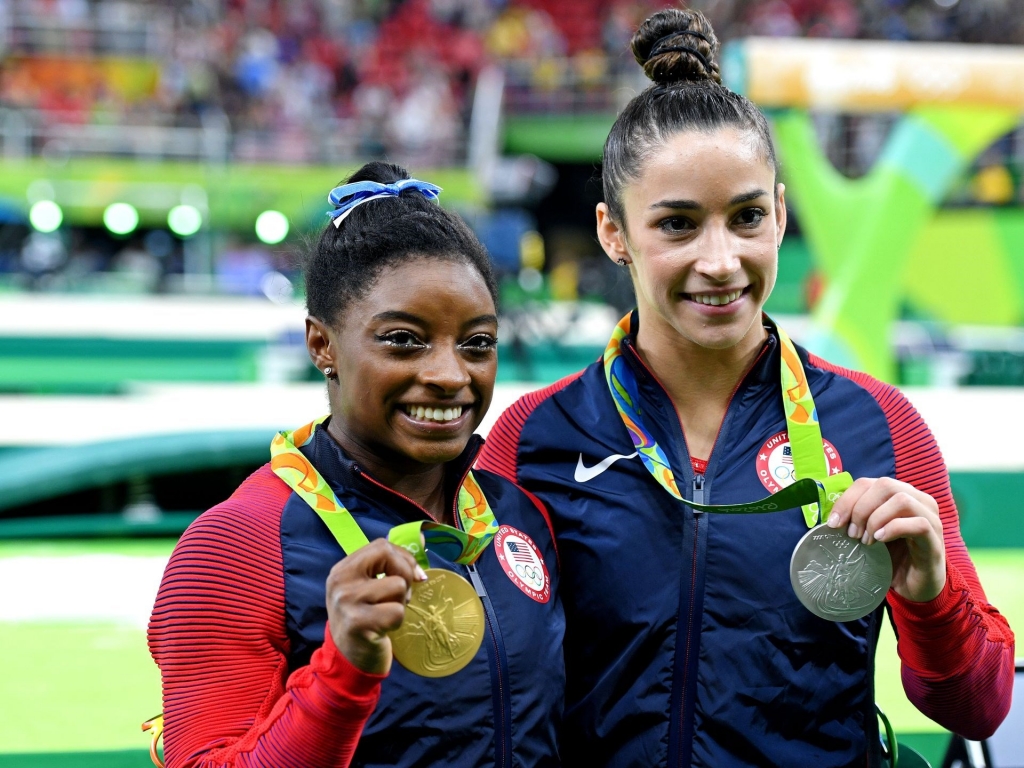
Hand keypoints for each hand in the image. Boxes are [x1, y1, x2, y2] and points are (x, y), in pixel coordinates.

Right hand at [325, 539, 427, 674]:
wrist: (349, 660)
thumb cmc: (365, 619)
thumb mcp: (367, 587)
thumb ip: (388, 565)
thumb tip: (422, 539)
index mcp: (342, 569)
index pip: (381, 546)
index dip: (403, 558)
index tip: (413, 576)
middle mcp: (341, 582)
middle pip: (389, 557)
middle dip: (406, 576)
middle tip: (400, 597)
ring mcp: (347, 602)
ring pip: (398, 586)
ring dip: (401, 603)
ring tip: (386, 614)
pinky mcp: (358, 623)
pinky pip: (397, 611)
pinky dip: (397, 621)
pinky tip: (384, 629)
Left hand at [826, 477, 945, 602]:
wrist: (915, 587)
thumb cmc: (891, 557)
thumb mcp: (868, 534)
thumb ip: (856, 520)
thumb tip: (830, 517)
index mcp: (899, 495)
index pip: (869, 483)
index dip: (847, 499)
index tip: (834, 523)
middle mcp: (919, 501)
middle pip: (885, 485)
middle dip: (861, 508)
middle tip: (852, 534)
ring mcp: (930, 518)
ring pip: (901, 499)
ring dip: (876, 519)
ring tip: (866, 541)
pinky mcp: (936, 539)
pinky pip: (918, 523)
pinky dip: (893, 529)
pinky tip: (880, 541)